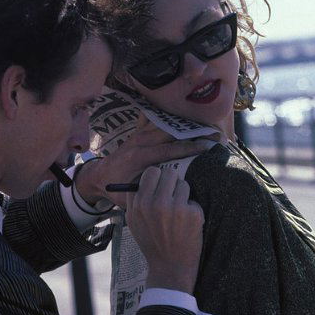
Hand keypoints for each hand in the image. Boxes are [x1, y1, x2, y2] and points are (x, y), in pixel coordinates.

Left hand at [76, 116, 213, 208]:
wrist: (99, 176)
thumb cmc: (115, 189)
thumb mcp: (131, 196)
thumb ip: (149, 192)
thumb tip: (175, 190)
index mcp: (139, 156)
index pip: (169, 149)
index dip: (189, 148)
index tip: (207, 147)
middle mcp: (140, 141)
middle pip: (172, 131)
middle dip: (194, 132)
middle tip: (216, 134)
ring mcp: (139, 133)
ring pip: (168, 123)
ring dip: (188, 125)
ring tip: (209, 126)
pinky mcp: (139, 131)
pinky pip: (158, 119)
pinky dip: (174, 119)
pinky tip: (190, 118)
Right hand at [125, 166, 203, 293]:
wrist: (170, 268)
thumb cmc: (152, 243)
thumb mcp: (134, 222)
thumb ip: (135, 199)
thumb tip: (146, 177)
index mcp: (139, 204)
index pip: (150, 173)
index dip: (157, 179)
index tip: (160, 186)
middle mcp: (155, 204)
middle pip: (168, 172)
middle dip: (172, 181)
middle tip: (173, 195)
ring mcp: (175, 208)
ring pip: (183, 184)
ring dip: (183, 195)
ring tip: (179, 213)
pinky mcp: (192, 214)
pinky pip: (193, 200)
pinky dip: (192, 210)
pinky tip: (187, 225)